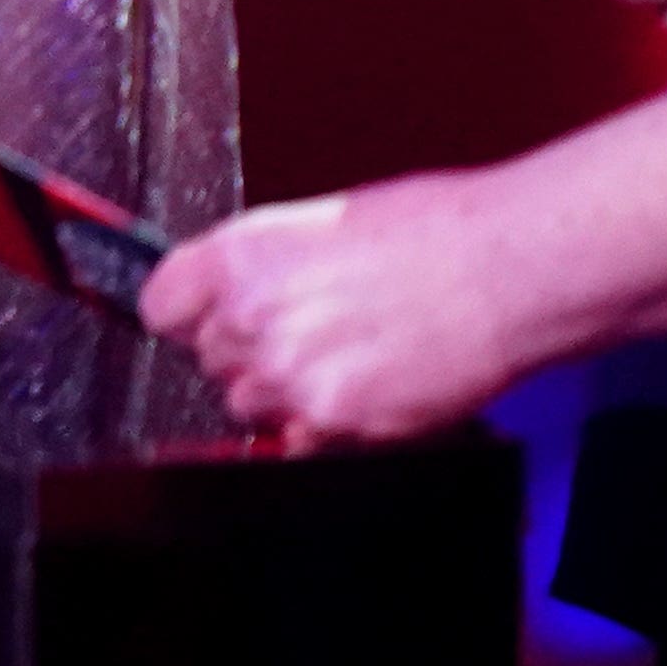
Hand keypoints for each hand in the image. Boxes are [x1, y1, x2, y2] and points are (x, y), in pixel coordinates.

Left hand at [138, 170, 547, 445]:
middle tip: (308, 333)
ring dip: (286, 392)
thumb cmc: (433, 232)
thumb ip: (263, 265)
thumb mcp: (320, 224)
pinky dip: (327, 427)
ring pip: (251, 405)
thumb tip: (237, 289)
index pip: (161, 305)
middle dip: (250, 352)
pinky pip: (301, 441)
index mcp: (239, 256)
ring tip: (346, 358)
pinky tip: (369, 387)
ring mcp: (291, 375)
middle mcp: (251, 316)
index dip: (188, 314)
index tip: (201, 319)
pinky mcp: (335, 420)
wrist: (505, 270)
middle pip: (210, 359)